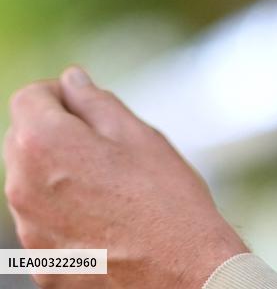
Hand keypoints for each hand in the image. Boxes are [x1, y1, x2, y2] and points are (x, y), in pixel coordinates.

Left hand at [3, 66, 248, 287]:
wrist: (180, 278)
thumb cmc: (165, 201)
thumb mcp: (137, 134)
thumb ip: (95, 101)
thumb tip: (72, 80)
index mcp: (44, 145)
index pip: (27, 97)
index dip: (58, 93)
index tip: (87, 105)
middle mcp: (22, 188)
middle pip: (22, 139)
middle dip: (53, 130)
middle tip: (104, 144)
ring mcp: (28, 231)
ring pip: (30, 181)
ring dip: (56, 172)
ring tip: (109, 185)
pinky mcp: (40, 264)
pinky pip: (41, 220)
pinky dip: (62, 211)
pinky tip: (105, 219)